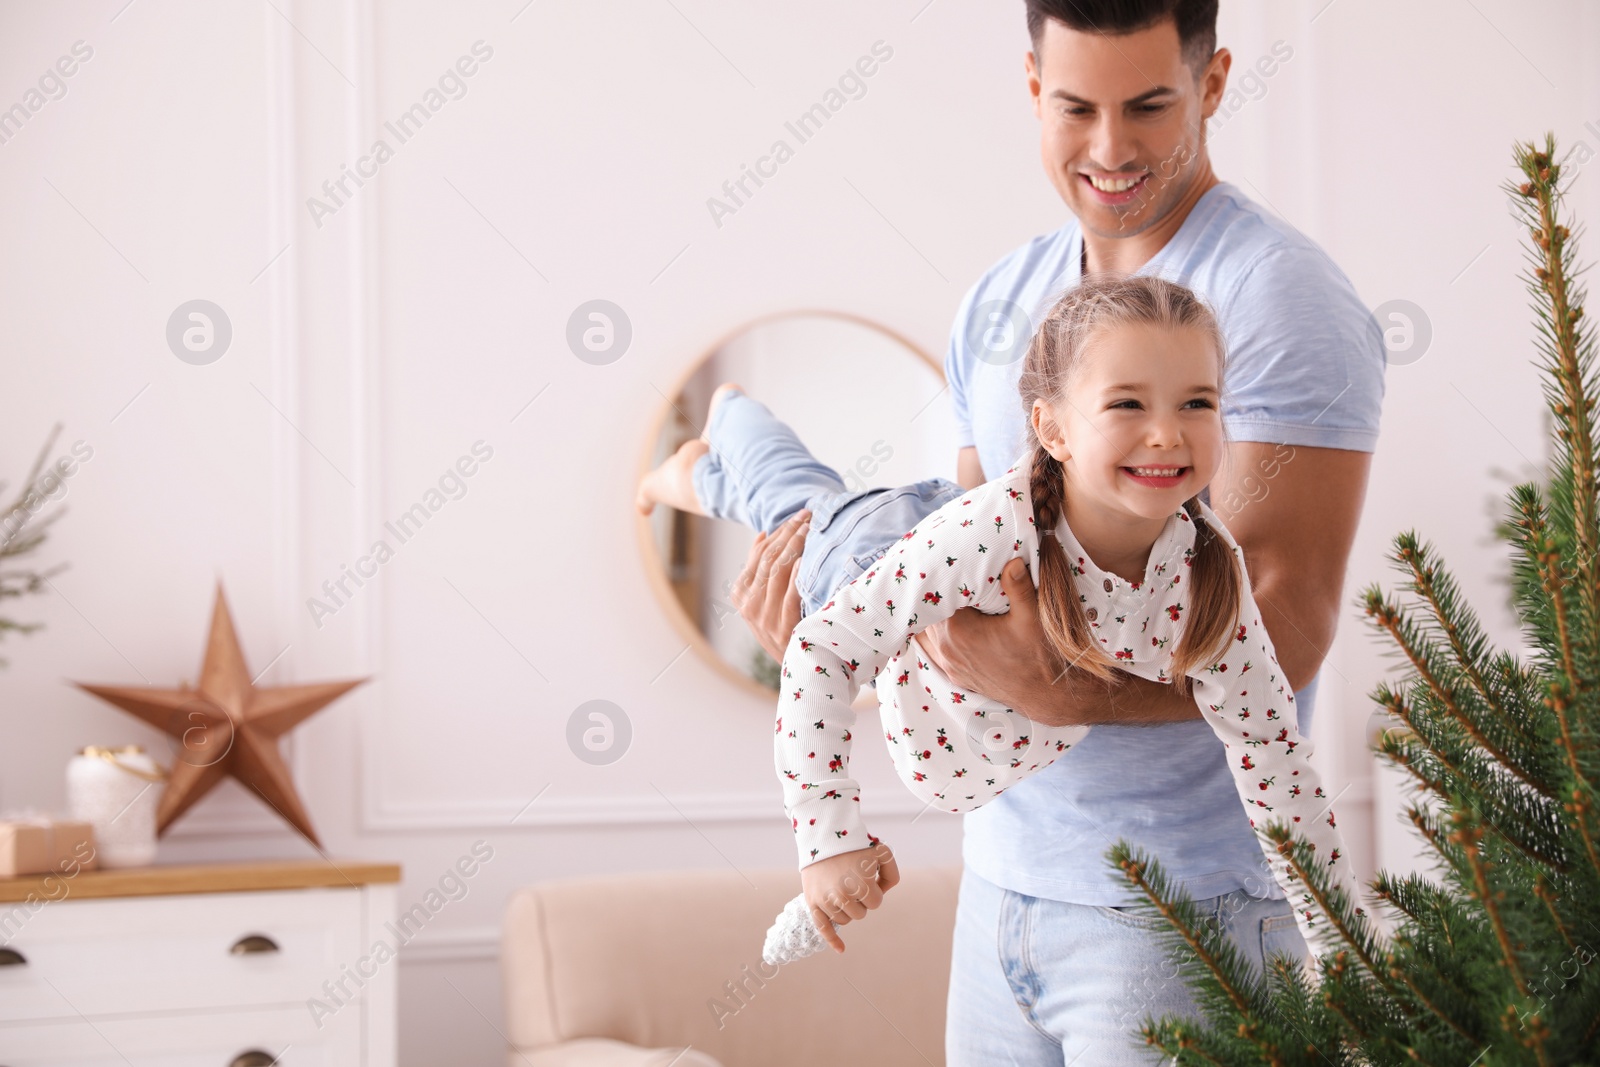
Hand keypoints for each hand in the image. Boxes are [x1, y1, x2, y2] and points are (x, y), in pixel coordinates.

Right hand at [730, 510, 809, 660]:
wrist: (798, 668)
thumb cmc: (785, 628)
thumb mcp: (764, 600)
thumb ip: (760, 570)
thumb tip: (762, 534)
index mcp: (741, 594)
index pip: (759, 554)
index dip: (779, 531)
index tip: (798, 515)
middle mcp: (749, 605)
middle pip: (769, 559)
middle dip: (790, 532)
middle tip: (809, 515)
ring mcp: (765, 618)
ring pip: (778, 572)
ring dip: (795, 546)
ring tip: (811, 528)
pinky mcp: (784, 628)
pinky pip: (790, 596)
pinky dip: (796, 576)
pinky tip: (804, 559)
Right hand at [799, 841, 900, 952]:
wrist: (823, 835)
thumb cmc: (855, 844)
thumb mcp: (882, 852)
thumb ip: (892, 875)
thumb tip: (883, 893)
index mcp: (862, 885)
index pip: (876, 903)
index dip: (874, 891)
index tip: (867, 877)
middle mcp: (843, 895)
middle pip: (861, 914)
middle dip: (861, 900)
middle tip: (853, 879)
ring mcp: (826, 900)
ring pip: (845, 919)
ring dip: (848, 908)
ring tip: (841, 886)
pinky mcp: (812, 902)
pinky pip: (823, 928)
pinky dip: (833, 940)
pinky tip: (842, 950)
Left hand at [917, 557, 1121, 725]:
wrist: (1045, 694)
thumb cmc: (1040, 655)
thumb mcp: (1031, 617)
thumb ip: (1019, 587)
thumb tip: (1013, 560)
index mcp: (958, 630)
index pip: (936, 598)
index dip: (942, 581)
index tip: (952, 568)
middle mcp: (946, 648)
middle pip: (927, 614)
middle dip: (937, 597)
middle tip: (950, 579)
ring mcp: (948, 664)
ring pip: (925, 633)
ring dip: (934, 618)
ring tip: (948, 601)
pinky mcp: (955, 675)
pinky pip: (932, 651)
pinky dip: (934, 637)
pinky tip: (945, 627)